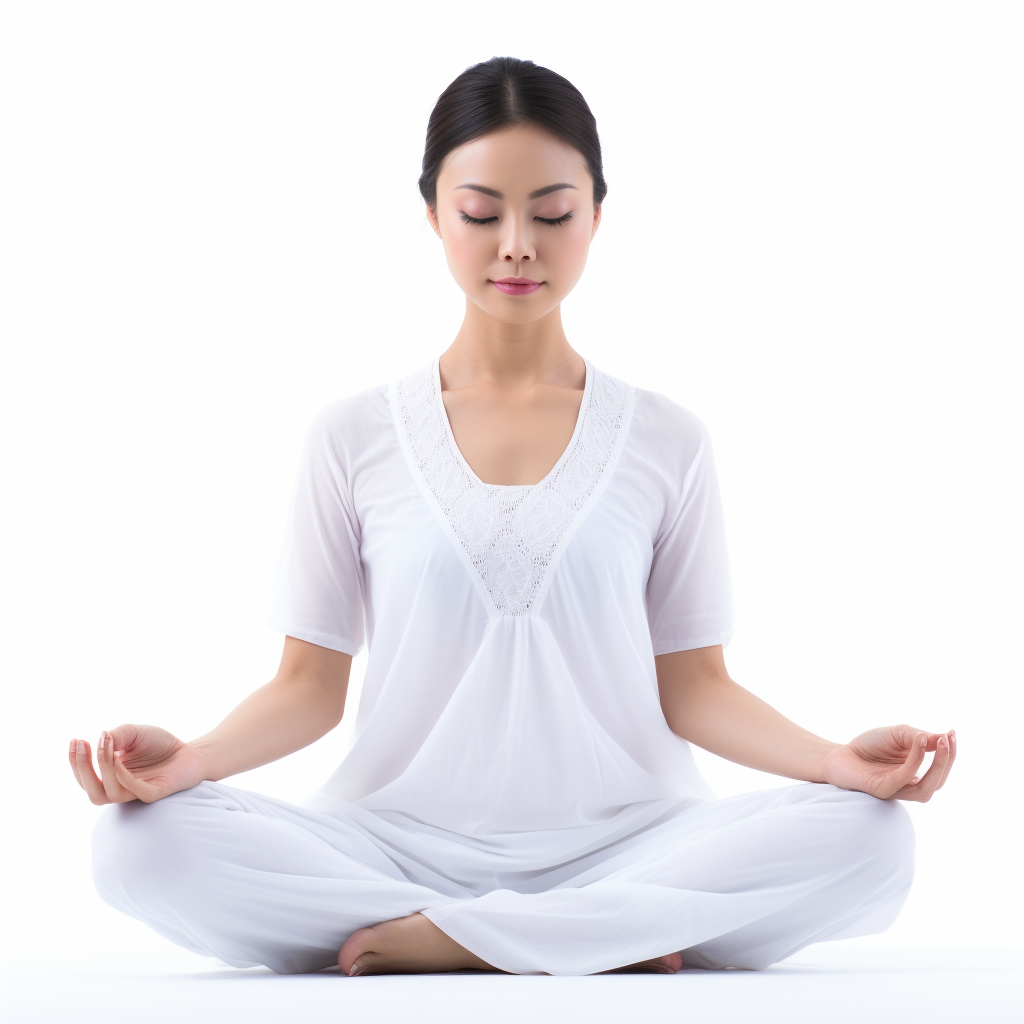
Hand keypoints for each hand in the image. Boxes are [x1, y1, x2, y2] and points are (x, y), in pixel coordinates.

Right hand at [68, 724, 209, 803]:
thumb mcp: (135, 733)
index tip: (75, 740)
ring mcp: (137, 793)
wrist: (191, 751)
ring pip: (110, 793)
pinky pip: (134, 791)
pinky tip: (119, 757)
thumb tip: (101, 740)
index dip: (76, 762)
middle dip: (82, 768)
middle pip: (92, 790)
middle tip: (82, 743)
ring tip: (105, 744)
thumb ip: (117, 736)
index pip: (85, 778)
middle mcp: (121, 789)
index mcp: (110, 779)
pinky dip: (123, 776)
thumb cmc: (159, 745)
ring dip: (103, 767)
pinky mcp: (154, 794)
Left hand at [822, 725, 955, 800]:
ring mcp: (895, 790)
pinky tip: (918, 743)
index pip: (940, 770)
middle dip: (947, 760)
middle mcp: (908, 786)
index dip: (949, 753)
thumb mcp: (897, 735)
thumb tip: (944, 737)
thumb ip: (919, 738)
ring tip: (940, 742)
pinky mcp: (881, 790)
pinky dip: (914, 762)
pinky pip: (903, 779)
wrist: (838, 754)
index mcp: (915, 775)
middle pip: (937, 782)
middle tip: (949, 738)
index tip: (952, 733)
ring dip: (937, 765)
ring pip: (926, 789)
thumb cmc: (869, 746)